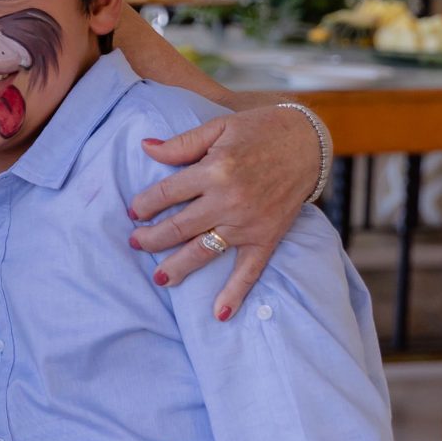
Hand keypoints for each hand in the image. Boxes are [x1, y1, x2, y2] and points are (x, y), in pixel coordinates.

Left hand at [128, 105, 320, 319]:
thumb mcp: (218, 127)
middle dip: (151, 238)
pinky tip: (220, 313)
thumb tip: (146, 149)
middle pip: (178, 227)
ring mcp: (248, 223)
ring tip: (159, 278)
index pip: (166, 194)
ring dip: (177, 267)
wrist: (308, 143)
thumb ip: (181, 144)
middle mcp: (228, 201)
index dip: (145, 205)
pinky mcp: (266, 237)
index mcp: (214, 171)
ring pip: (203, 251)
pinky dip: (235, 293)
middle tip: (135, 243)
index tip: (133, 212)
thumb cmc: (259, 130)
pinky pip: (249, 271)